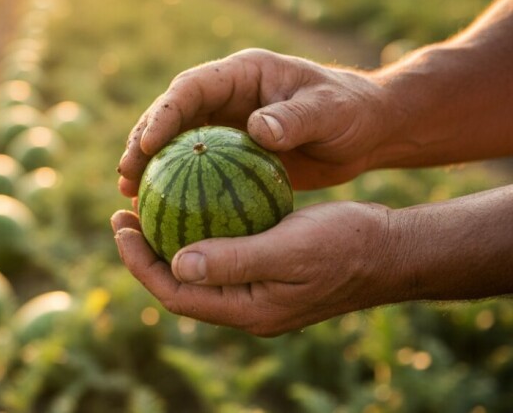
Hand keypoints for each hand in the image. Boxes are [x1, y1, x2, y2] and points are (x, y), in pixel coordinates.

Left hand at [110, 202, 402, 336]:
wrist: (392, 250)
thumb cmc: (346, 245)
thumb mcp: (290, 248)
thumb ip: (234, 260)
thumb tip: (176, 264)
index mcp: (247, 310)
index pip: (175, 294)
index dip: (140, 263)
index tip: (121, 226)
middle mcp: (246, 307)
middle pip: (180, 285)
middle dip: (146, 253)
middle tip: (123, 214)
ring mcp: (257, 292)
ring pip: (198, 270)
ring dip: (170, 243)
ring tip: (147, 208)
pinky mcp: (268, 272)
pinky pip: (221, 255)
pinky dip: (200, 232)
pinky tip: (193, 203)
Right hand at [117, 49, 397, 193]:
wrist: (367, 128)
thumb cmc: (352, 112)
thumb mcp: (330, 112)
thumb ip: (295, 118)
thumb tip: (257, 129)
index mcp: (241, 73)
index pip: (190, 88)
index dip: (163, 114)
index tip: (146, 146)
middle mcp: (225, 94)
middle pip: (170, 114)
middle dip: (142, 142)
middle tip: (125, 176)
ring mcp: (223, 122)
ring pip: (175, 141)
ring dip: (149, 166)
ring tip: (129, 194)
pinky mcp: (229, 149)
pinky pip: (194, 166)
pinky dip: (176, 184)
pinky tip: (161, 213)